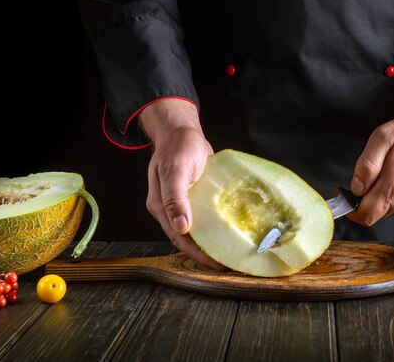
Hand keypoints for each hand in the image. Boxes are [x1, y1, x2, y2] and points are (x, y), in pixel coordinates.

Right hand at [140, 99, 224, 269]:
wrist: (181, 130)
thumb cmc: (177, 147)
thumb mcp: (176, 170)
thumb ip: (175, 198)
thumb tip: (181, 228)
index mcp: (160, 207)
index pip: (180, 239)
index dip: (198, 254)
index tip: (217, 264)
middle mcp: (171, 210)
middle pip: (189, 239)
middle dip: (207, 253)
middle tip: (230, 263)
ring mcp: (183, 204)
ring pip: (198, 229)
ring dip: (213, 240)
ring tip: (233, 252)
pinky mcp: (195, 197)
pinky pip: (206, 216)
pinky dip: (216, 225)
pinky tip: (231, 230)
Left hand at [347, 71, 393, 225]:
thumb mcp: (382, 138)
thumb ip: (366, 166)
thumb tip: (356, 189)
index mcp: (393, 187)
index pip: (365, 216)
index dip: (351, 210)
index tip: (346, 196)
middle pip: (376, 214)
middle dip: (365, 201)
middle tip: (367, 178)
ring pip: (388, 209)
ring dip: (381, 196)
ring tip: (388, 171)